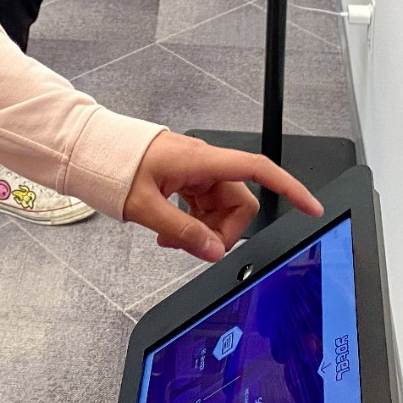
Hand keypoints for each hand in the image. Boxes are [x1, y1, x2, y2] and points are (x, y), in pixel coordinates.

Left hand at [123, 132, 323, 262]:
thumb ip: (183, 232)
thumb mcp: (146, 207)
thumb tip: (214, 252)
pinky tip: (171, 231)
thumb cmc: (114, 167)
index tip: (311, 206)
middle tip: (190, 246)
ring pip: (220, 207)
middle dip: (222, 231)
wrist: (91, 149)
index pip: (256, 168)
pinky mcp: (185, 176)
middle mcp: (202, 161)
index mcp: (200, 160)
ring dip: (204, 229)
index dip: (289, 186)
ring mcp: (194, 169)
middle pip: (238, 201)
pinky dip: (194, 221)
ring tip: (171, 239)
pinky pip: (204, 203)